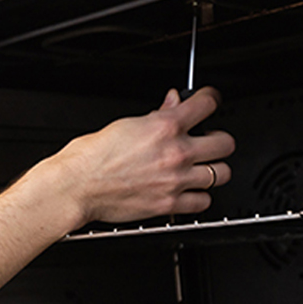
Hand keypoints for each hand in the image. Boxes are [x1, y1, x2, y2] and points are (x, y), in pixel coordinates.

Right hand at [34, 86, 235, 225]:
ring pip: (221, 174)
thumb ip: (156, 115)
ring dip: (214, 169)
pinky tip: (190, 190)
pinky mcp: (169, 204)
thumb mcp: (125, 124)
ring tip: (203, 168)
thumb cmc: (91, 157)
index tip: (210, 101)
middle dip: (218, 139)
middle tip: (209, 140)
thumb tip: (172, 104)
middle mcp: (176, 153)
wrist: (77, 186)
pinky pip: (204, 202)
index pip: (207, 104)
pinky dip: (199, 196)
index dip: (211, 99)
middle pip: (225, 143)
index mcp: (164, 127)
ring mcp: (176, 180)